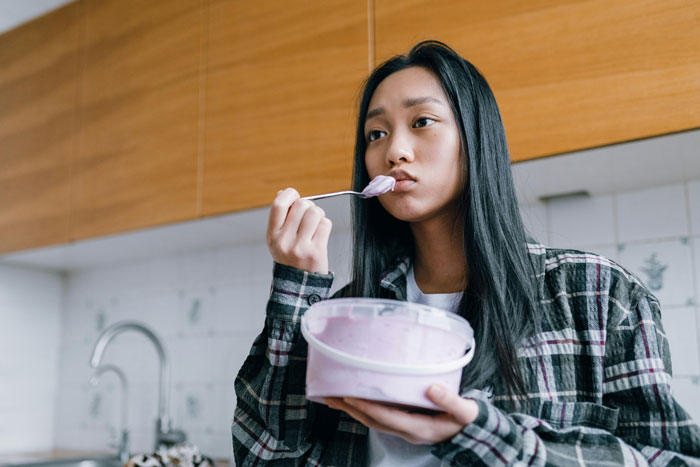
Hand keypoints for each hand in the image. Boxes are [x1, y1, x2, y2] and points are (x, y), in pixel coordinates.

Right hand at [266, 188, 331, 273]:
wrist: (298, 286)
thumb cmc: (290, 257)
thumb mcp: (278, 239)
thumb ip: (281, 217)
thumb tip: (283, 192)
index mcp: (272, 235)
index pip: (278, 204)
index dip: (290, 194)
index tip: (295, 197)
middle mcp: (284, 241)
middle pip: (302, 205)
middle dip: (308, 206)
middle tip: (308, 217)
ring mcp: (300, 247)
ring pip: (315, 212)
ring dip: (319, 215)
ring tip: (315, 225)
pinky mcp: (316, 252)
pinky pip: (325, 224)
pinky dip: (325, 226)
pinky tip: (321, 235)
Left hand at [324, 384, 478, 444]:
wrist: (472, 433)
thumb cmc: (468, 421)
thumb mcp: (465, 412)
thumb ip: (450, 400)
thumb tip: (431, 387)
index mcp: (419, 428)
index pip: (386, 418)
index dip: (367, 407)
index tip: (349, 396)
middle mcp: (407, 431)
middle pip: (372, 421)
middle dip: (350, 409)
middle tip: (329, 396)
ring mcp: (405, 429)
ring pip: (373, 421)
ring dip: (353, 410)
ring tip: (333, 398)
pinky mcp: (405, 423)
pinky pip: (379, 417)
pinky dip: (364, 409)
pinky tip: (354, 400)